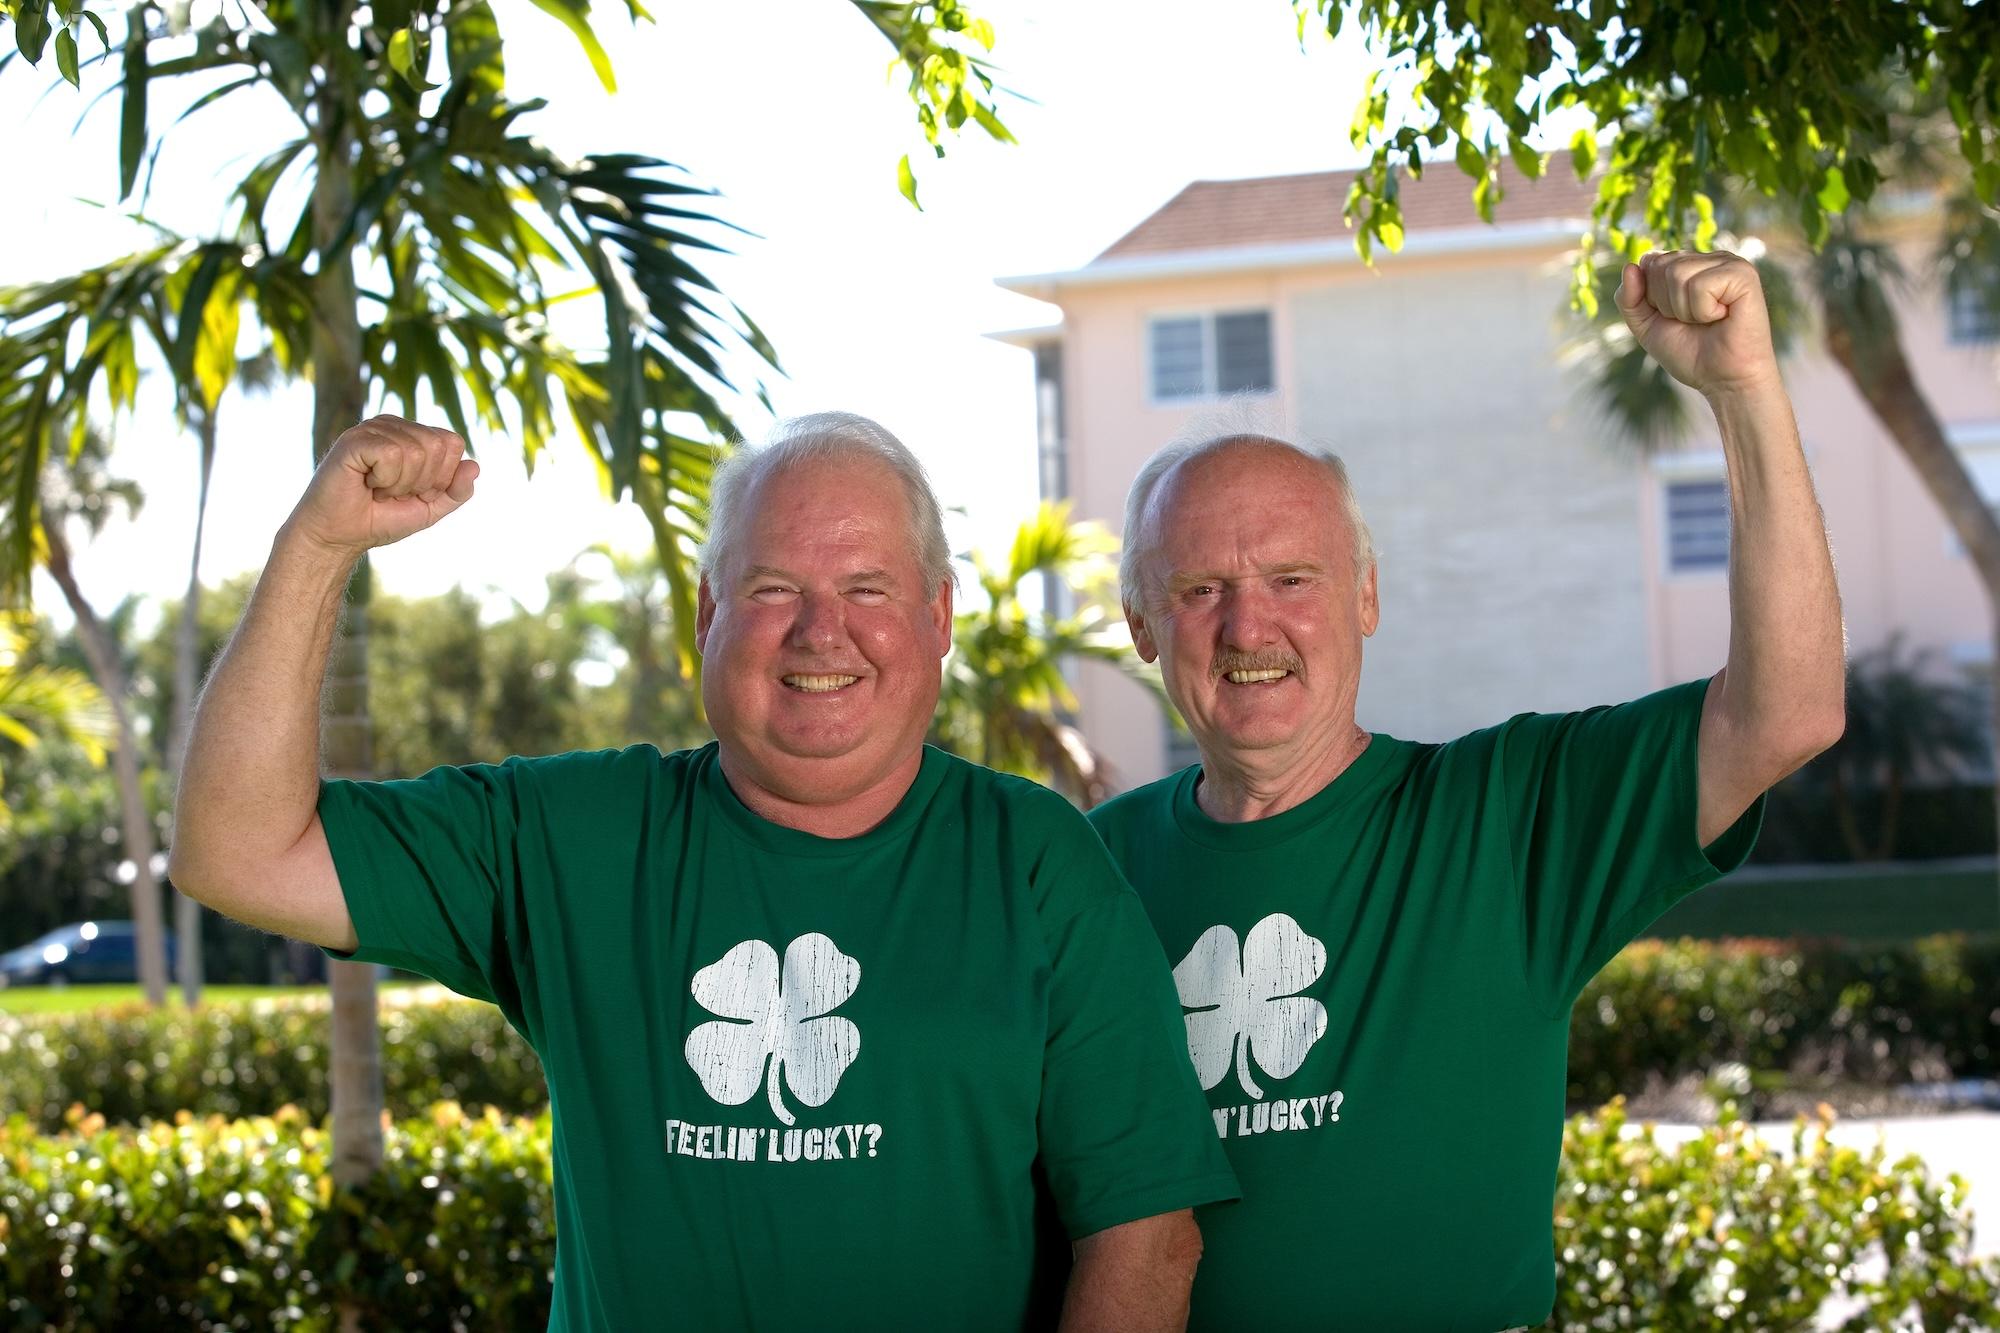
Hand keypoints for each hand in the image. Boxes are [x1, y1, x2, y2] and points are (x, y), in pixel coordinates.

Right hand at [286, 415, 478, 556]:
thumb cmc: (379, 518)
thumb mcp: (430, 508)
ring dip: (401, 484)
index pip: (452, 443)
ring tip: (377, 489)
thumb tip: (475, 465)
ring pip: (416, 451)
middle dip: (422, 481)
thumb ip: (456, 490)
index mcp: (412, 434)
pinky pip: (392, 455)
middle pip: (438, 445)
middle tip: (393, 492)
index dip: (440, 477)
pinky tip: (366, 483)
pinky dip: (385, 480)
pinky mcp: (354, 439)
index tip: (414, 492)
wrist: (339, 536)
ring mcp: (372, 428)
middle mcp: (392, 425)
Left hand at [1617, 250, 1780, 398]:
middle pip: (1661, 266)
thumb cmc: (1690, 352)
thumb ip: (1629, 298)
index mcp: (1690, 264)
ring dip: (1684, 309)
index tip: (1674, 317)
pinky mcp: (1743, 274)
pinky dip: (1703, 311)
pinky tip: (1722, 317)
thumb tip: (1630, 265)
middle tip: (1693, 322)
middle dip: (1666, 304)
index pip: (1649, 262)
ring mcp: (1729, 263)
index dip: (1652, 298)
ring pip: (1677, 273)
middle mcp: (1710, 258)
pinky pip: (1699, 285)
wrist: (1723, 380)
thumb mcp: (1646, 325)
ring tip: (1707, 320)